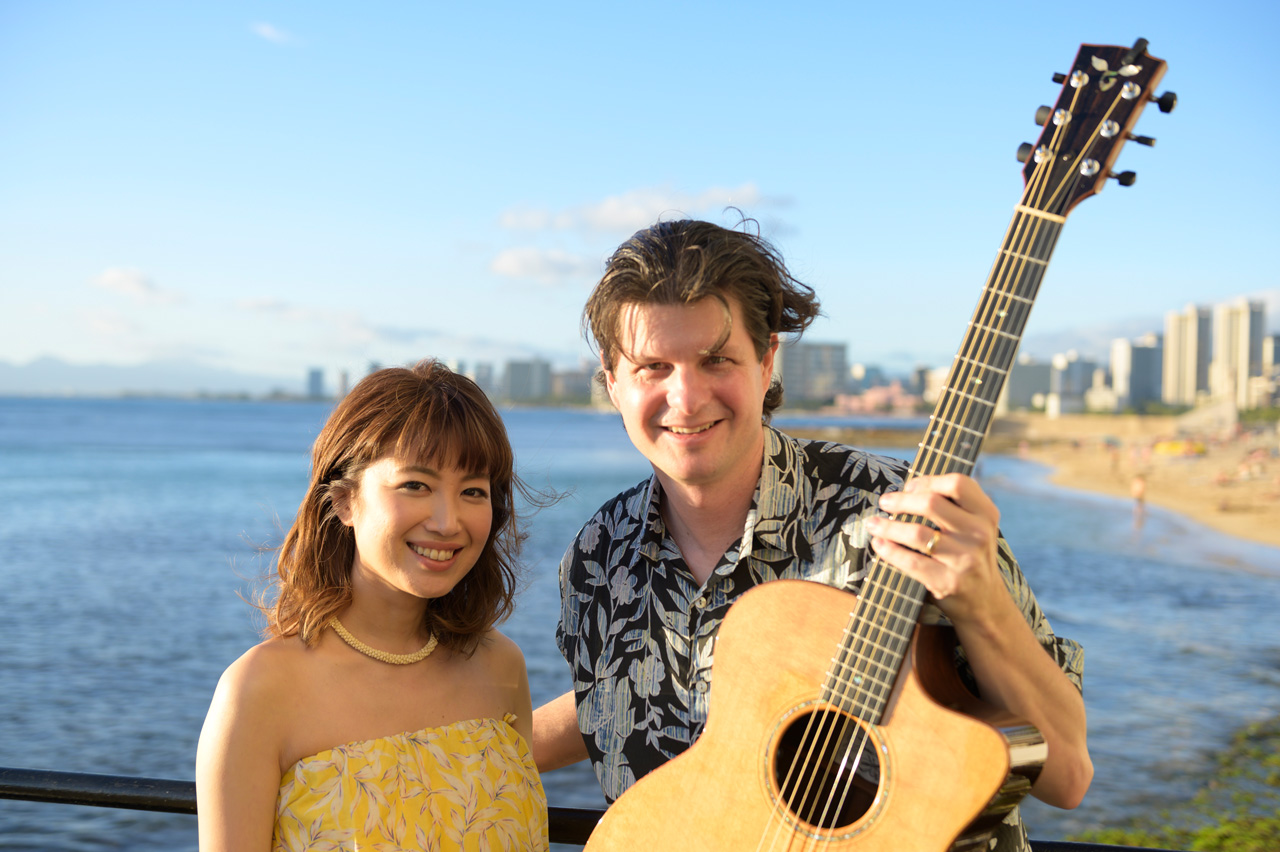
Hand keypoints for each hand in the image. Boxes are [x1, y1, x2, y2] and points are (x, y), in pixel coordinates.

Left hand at [865, 473, 1002, 624]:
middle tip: (885, 502)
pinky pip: (911, 561)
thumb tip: (910, 488)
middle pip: (932, 503)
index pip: (958, 483)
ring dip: (888, 526)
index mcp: (985, 514)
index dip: (928, 481)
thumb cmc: (971, 556)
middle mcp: (978, 533)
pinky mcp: (948, 581)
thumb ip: (954, 506)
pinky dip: (889, 551)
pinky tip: (879, 544)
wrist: (986, 603)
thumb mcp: (975, 527)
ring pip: (916, 533)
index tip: (909, 487)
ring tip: (873, 524)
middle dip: (901, 500)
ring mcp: (964, 559)